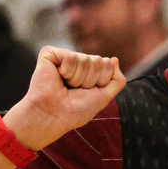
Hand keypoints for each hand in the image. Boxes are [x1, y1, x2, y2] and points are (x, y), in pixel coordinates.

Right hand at [4, 46, 126, 149]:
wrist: (54, 115)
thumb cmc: (76, 110)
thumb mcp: (104, 97)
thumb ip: (117, 80)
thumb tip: (114, 59)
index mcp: (89, 72)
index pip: (107, 65)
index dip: (101, 81)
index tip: (87, 93)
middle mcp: (77, 63)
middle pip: (99, 61)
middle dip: (90, 80)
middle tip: (75, 90)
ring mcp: (64, 57)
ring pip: (86, 59)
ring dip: (78, 79)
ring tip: (66, 86)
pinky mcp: (50, 53)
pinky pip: (71, 57)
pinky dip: (67, 72)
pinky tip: (59, 78)